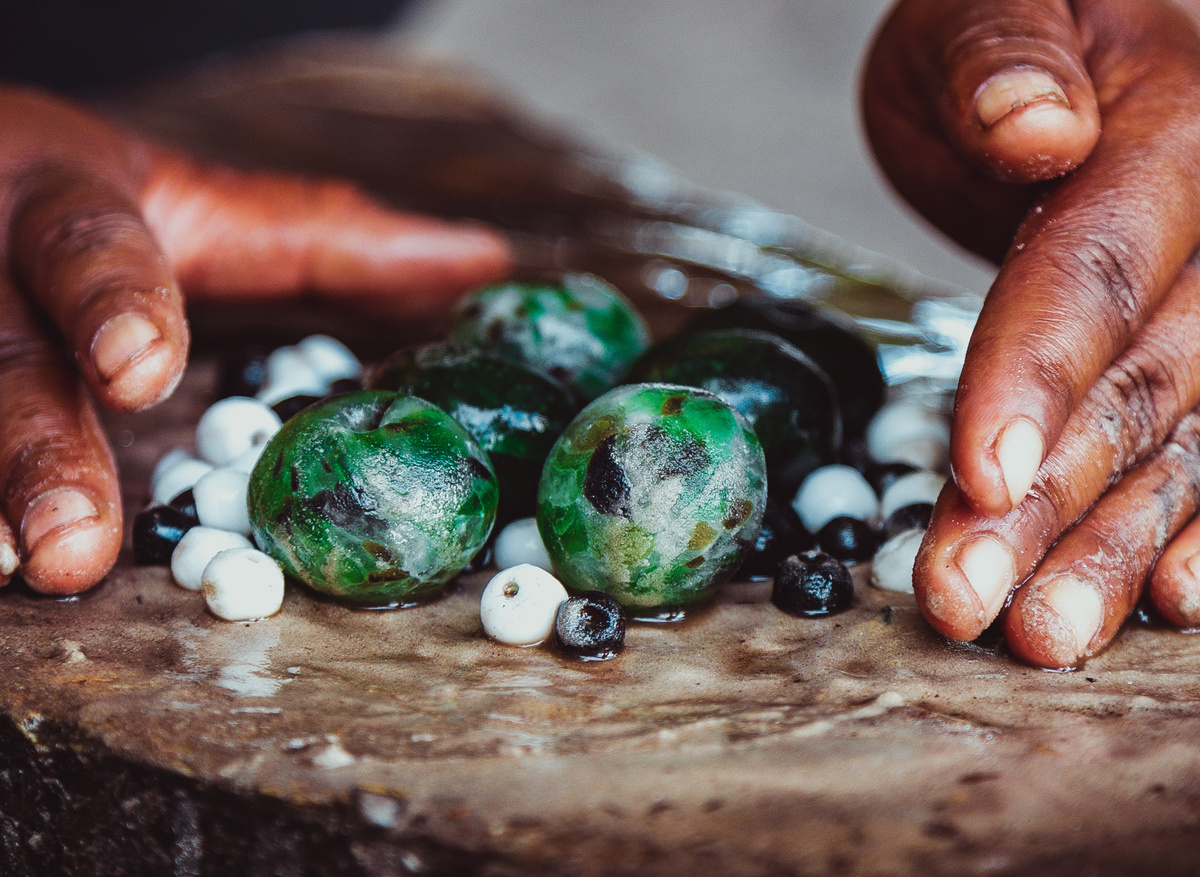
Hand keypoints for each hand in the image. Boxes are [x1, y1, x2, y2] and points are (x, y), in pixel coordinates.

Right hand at [0, 86, 510, 594]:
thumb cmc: (97, 206)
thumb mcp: (206, 205)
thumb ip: (327, 238)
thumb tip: (485, 263)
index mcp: (68, 206)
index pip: (88, 244)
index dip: (115, 303)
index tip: (143, 371)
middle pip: (2, 361)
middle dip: (32, 452)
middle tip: (70, 552)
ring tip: (23, 577)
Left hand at [862, 0, 1199, 665]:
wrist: (1070, 52)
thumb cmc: (1008, 30)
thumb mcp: (991, 9)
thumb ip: (1003, 60)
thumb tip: (1035, 125)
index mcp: (1174, 137)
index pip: (1098, 275)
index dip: (1036, 381)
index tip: (979, 477)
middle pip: (1140, 385)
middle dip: (1051, 504)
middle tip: (969, 601)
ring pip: (1183, 441)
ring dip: (1112, 547)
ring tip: (1045, 632)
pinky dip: (1189, 526)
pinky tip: (1163, 595)